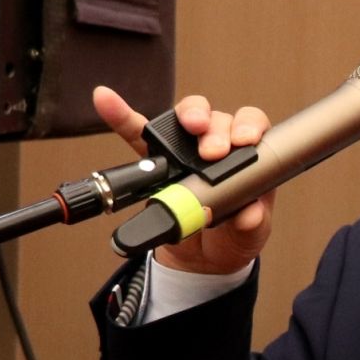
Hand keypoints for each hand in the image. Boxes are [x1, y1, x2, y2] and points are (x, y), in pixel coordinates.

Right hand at [92, 85, 275, 275]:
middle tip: (212, 153)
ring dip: (188, 115)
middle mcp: (217, 145)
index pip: (251, 126)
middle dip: (216, 129)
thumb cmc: (232, 237)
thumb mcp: (249, 235)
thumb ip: (252, 223)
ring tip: (190, 124)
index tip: (243, 142)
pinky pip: (137, 134)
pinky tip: (107, 100)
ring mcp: (185, 151)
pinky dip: (121, 116)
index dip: (248, 126)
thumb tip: (249, 213)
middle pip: (217, 119)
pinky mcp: (156, 162)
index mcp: (246, 159)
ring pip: (185, 118)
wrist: (202, 259)